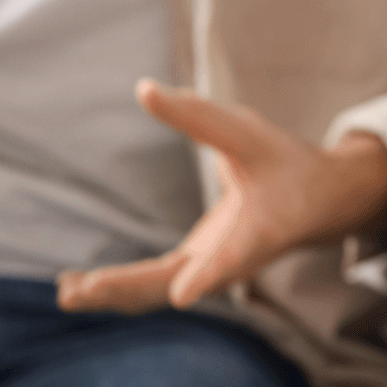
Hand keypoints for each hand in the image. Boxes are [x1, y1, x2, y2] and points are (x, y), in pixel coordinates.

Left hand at [56, 80, 386, 313]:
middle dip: (130, 288)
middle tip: (85, 289)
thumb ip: (197, 116)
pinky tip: (74, 287)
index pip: (233, 256)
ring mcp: (211, 272)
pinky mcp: (195, 272)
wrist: (319, 203)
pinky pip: (152, 288)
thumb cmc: (285, 163)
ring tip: (66, 294)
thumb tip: (144, 89)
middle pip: (178, 283)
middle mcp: (234, 261)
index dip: (209, 275)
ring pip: (159, 293)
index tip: (183, 297)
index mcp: (260, 230)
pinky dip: (117, 290)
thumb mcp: (247, 131)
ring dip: (115, 296)